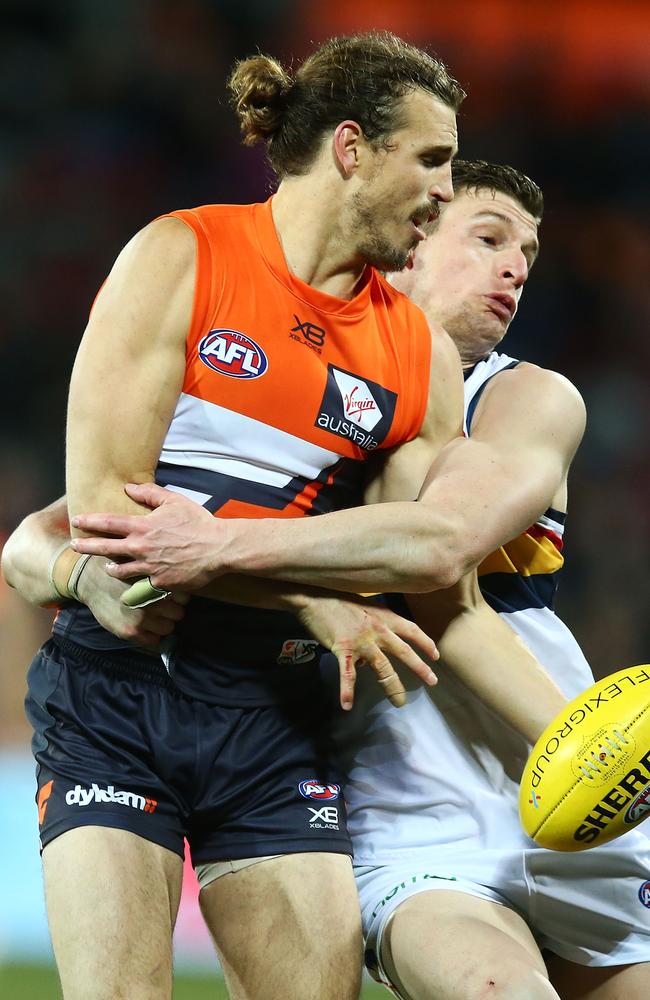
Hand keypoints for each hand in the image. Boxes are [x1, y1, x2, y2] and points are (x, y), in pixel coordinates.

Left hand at [70, 483, 225, 589]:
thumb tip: (129, 488)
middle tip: (74, 546)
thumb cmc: (197, 522)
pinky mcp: (159, 582)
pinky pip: (141, 584)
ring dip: (110, 567)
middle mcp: (141, 547)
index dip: (90, 521)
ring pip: (120, 569)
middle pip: (105, 548)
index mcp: (143, 526)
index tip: (77, 520)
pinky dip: (135, 583)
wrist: (217, 548)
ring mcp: (148, 567)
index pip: (109, 523)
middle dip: (86, 546)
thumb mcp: (174, 501)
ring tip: (106, 567)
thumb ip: (150, 494)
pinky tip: (132, 583)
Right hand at [76, 553, 188, 647]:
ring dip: (164, 624)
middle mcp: (152, 601)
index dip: (180, 597)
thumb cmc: (119, 567)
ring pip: (168, 628)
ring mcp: (141, 618)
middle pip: (179, 614)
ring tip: (154, 617)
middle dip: (173, 610)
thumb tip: (182, 578)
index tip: (173, 596)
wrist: (90, 579)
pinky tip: (146, 628)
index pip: (185, 597)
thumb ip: (160, 573)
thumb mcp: (141, 563)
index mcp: (157, 584)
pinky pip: (154, 642)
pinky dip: (152, 636)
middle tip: (164, 607)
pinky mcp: (130, 632)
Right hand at [295, 595, 438, 710]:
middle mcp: (378, 629)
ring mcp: (361, 641)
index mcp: (384, 616)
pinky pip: (347, 674)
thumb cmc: (337, 598)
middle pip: (404, 651)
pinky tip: (347, 705)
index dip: (426, 643)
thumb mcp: (365, 606)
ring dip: (393, 686)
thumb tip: (377, 646)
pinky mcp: (342, 649)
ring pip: (383, 667)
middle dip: (420, 668)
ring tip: (400, 702)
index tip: (435, 655)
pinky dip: (347, 691)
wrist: (313, 595)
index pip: (412, 630)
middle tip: (432, 681)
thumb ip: (376, 622)